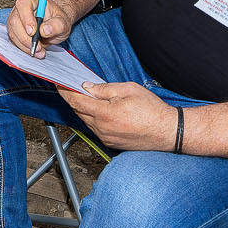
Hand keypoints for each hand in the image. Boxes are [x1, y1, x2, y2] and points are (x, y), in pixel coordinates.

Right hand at [5, 0, 73, 58]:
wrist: (55, 26)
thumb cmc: (58, 21)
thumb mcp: (63, 23)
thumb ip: (57, 25)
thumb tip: (45, 30)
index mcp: (34, 0)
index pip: (24, 5)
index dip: (26, 19)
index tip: (33, 32)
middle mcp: (21, 9)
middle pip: (15, 21)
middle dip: (25, 37)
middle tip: (38, 47)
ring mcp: (16, 20)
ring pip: (13, 33)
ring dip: (25, 45)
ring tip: (40, 51)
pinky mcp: (14, 31)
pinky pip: (14, 40)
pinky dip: (24, 48)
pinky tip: (35, 51)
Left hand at [57, 81, 178, 151]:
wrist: (167, 131)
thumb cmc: (151, 109)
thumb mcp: (128, 89)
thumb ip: (104, 89)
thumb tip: (86, 87)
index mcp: (105, 114)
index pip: (76, 102)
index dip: (65, 92)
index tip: (59, 84)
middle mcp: (102, 129)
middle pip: (79, 112)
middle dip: (73, 99)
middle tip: (71, 87)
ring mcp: (106, 138)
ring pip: (86, 121)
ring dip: (83, 109)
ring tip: (85, 97)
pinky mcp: (111, 143)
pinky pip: (95, 129)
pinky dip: (92, 119)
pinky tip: (98, 110)